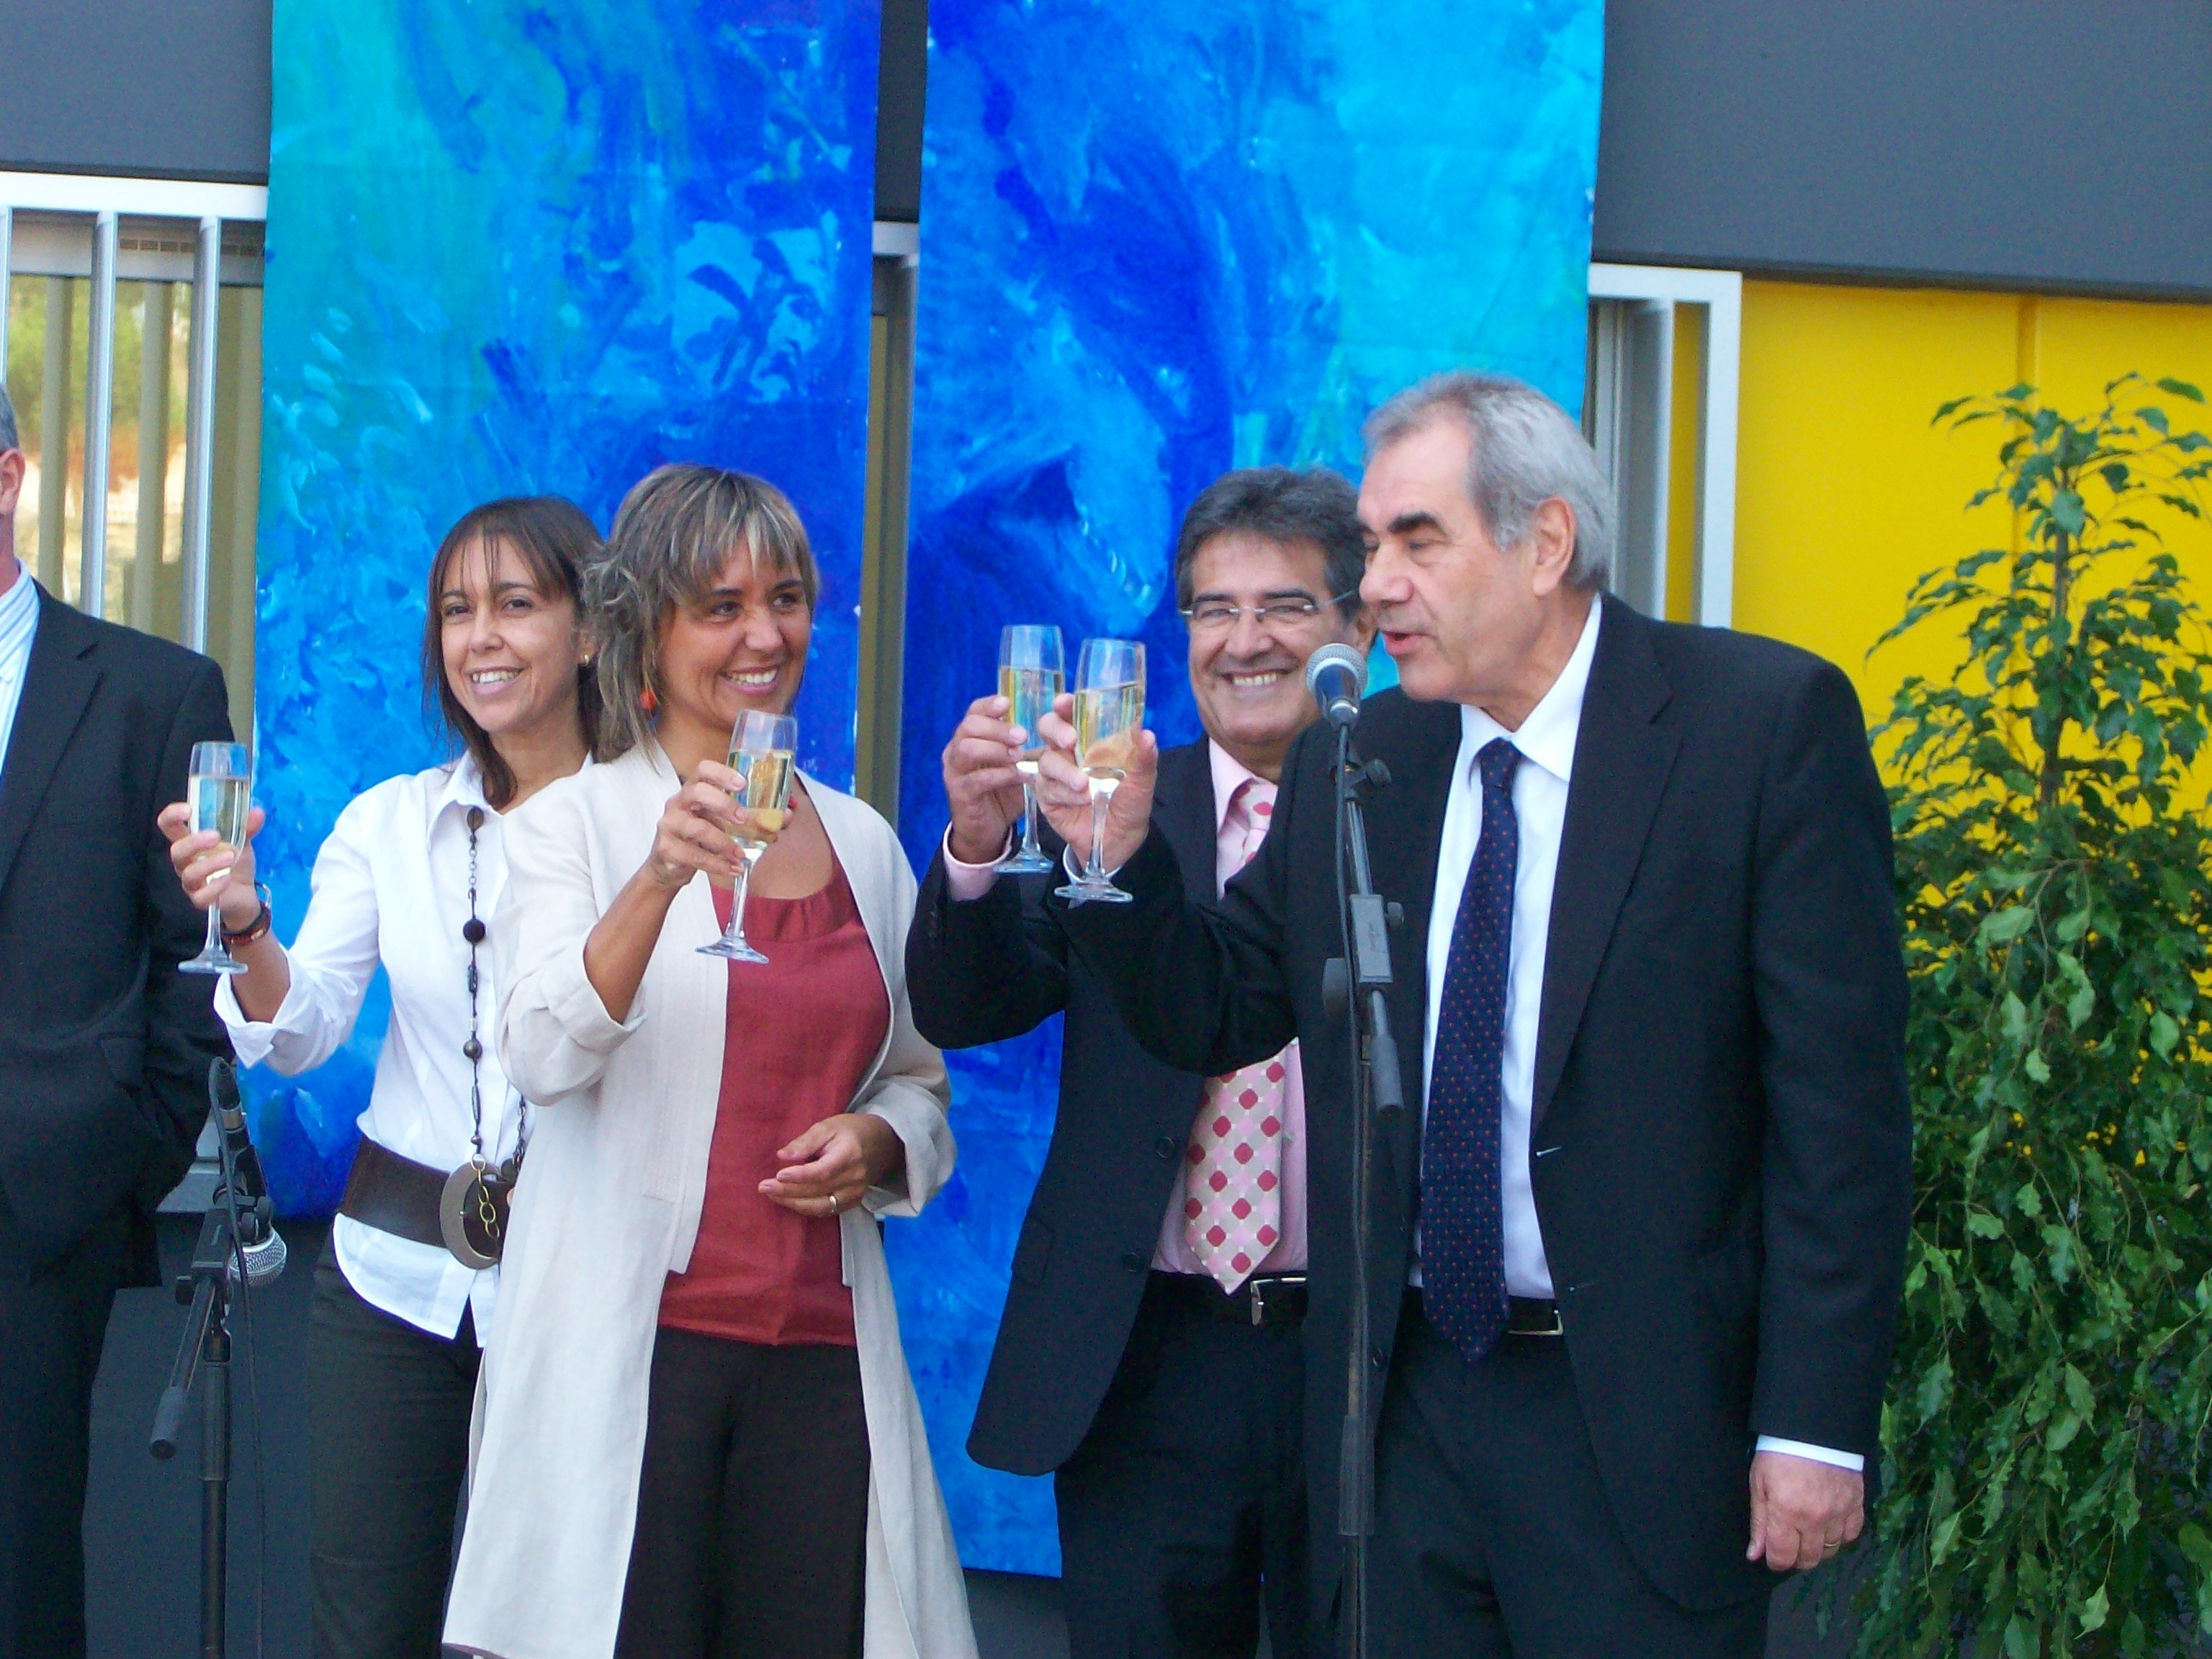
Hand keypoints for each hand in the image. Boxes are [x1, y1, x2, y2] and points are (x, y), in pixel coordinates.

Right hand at [159, 799, 266, 930]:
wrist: (245, 892)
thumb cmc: (234, 860)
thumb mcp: (242, 841)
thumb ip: (247, 827)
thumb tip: (258, 812)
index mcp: (190, 841)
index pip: (168, 825)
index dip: (172, 816)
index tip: (188, 809)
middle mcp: (185, 861)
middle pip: (176, 851)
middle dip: (193, 842)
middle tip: (215, 836)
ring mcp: (191, 882)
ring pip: (189, 874)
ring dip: (209, 864)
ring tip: (231, 857)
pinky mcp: (200, 899)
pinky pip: (199, 897)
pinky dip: (214, 888)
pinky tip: (227, 879)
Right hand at [638, 761, 780, 889]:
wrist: (669, 867)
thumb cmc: (701, 839)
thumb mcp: (722, 825)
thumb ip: (753, 819)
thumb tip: (787, 816)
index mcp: (693, 790)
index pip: (703, 770)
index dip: (722, 773)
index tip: (742, 784)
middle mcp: (678, 803)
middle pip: (697, 792)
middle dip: (724, 804)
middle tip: (744, 819)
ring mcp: (670, 825)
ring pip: (698, 828)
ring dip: (725, 843)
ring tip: (741, 855)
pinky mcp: (666, 848)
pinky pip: (694, 855)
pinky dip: (717, 864)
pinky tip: (733, 869)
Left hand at [759, 1112, 904, 1217]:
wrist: (882, 1143)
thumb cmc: (850, 1130)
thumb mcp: (828, 1126)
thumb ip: (806, 1141)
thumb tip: (782, 1156)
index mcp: (849, 1155)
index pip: (822, 1171)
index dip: (799, 1176)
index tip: (777, 1175)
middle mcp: (854, 1178)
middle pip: (817, 1190)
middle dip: (788, 1191)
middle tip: (763, 1187)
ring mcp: (855, 1193)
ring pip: (820, 1206)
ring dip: (793, 1203)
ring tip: (772, 1195)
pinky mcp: (853, 1202)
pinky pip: (826, 1210)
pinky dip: (806, 1208)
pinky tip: (789, 1200)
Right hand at [942, 694, 1029, 864]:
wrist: (986, 830)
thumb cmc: (1002, 791)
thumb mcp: (1014, 764)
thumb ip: (1023, 745)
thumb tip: (1053, 722)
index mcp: (969, 738)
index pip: (973, 712)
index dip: (989, 705)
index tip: (1007, 703)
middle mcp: (956, 750)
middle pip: (969, 726)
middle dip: (998, 728)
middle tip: (1023, 736)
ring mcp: (954, 772)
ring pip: (967, 749)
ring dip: (996, 749)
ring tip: (1018, 756)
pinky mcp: (959, 794)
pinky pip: (976, 779)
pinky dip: (999, 775)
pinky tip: (1017, 776)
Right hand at [1031, 695, 1157, 872]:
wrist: (1120, 842)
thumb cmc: (1129, 804)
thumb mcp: (1142, 782)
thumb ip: (1143, 759)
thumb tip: (1147, 734)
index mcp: (1091, 741)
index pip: (1072, 715)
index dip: (1064, 705)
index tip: (1066, 701)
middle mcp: (1069, 753)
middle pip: (1047, 729)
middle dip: (1055, 729)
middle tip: (1071, 740)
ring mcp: (1055, 775)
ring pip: (1047, 761)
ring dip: (1065, 772)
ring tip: (1086, 787)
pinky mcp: (1047, 796)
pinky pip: (1047, 788)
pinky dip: (1065, 793)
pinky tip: (1083, 800)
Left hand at [1747, 1451, 1863, 1570]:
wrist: (1813, 1428)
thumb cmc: (1779, 1454)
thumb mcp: (1759, 1484)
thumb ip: (1759, 1522)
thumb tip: (1755, 1555)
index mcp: (1787, 1514)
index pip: (1783, 1556)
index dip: (1775, 1562)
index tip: (1772, 1558)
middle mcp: (1815, 1520)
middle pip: (1809, 1558)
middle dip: (1795, 1559)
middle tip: (1789, 1547)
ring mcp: (1839, 1514)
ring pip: (1830, 1550)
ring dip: (1817, 1549)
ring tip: (1807, 1536)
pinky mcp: (1856, 1505)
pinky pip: (1851, 1535)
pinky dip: (1840, 1537)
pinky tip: (1829, 1527)